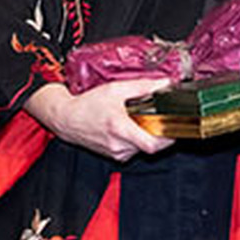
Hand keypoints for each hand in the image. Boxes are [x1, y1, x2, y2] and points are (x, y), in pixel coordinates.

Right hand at [25, 79, 175, 162]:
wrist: (65, 118)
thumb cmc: (87, 104)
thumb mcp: (116, 89)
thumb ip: (143, 86)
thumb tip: (165, 83)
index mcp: (120, 128)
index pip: (153, 144)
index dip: (168, 138)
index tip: (175, 127)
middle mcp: (119, 144)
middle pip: (151, 146)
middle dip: (159, 134)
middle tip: (161, 121)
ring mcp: (116, 152)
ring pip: (143, 148)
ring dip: (147, 136)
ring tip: (140, 121)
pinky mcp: (114, 156)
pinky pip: (133, 150)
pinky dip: (137, 139)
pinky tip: (130, 127)